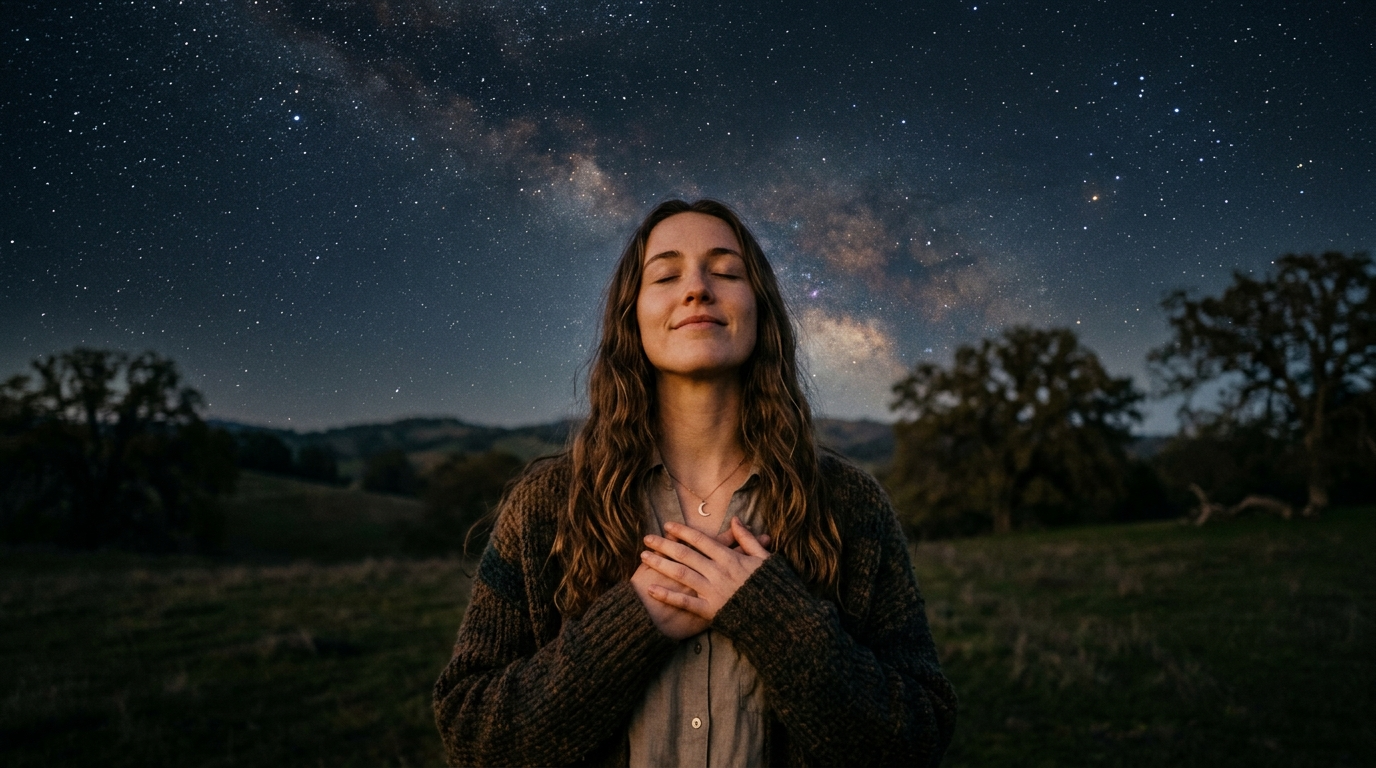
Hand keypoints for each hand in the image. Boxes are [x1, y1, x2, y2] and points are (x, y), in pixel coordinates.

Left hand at [640, 517, 770, 621]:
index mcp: (730, 558)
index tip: (667, 526)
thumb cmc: (771, 586)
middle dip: (664, 545)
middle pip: (685, 554)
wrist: (776, 616)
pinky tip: (651, 589)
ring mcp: (712, 591)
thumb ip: (747, 539)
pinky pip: (684, 602)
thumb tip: (735, 520)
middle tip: (646, 538)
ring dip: (661, 564)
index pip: (701, 540)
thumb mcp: (763, 558)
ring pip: (681, 574)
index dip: (682, 531)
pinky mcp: (710, 610)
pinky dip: (667, 595)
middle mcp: (717, 572)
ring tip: (644, 557)